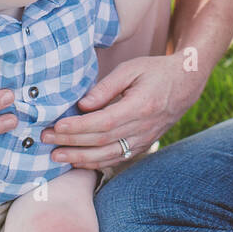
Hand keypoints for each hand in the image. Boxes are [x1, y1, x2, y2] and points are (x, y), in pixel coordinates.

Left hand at [40, 54, 203, 167]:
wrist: (187, 83)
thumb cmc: (156, 71)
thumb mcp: (132, 69)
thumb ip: (106, 87)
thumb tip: (82, 105)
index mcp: (141, 106)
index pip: (104, 123)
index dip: (78, 128)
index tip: (56, 126)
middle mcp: (143, 128)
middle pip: (102, 141)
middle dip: (71, 143)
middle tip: (46, 140)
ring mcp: (144, 139)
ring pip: (109, 156)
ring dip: (80, 158)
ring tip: (56, 156)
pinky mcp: (143, 145)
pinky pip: (117, 158)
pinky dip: (96, 162)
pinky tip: (78, 160)